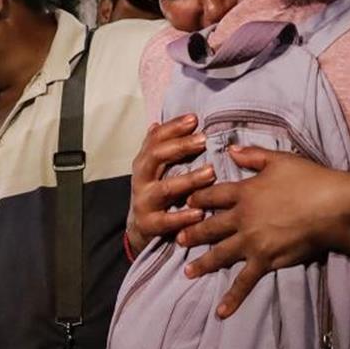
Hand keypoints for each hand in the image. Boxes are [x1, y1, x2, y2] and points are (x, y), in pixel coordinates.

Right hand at [127, 114, 214, 253]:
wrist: (139, 229)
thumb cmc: (154, 194)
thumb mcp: (152, 170)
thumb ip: (157, 148)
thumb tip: (157, 123)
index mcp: (144, 162)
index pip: (155, 139)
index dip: (173, 127)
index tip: (194, 118)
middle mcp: (141, 179)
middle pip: (156, 157)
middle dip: (180, 146)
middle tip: (203, 140)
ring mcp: (144, 202)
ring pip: (165, 189)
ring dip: (188, 180)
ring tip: (210, 172)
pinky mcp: (149, 225)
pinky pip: (166, 221)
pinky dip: (182, 217)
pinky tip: (200, 212)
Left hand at [177, 146, 349, 318]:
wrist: (332, 207)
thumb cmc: (309, 180)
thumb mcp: (279, 160)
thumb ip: (252, 156)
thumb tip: (230, 150)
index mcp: (244, 192)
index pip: (212, 196)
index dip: (197, 199)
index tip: (186, 203)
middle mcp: (241, 218)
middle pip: (210, 227)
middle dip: (192, 233)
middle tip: (178, 240)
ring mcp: (251, 242)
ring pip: (220, 254)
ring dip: (202, 263)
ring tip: (188, 271)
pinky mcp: (265, 260)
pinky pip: (245, 281)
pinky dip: (232, 297)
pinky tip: (221, 311)